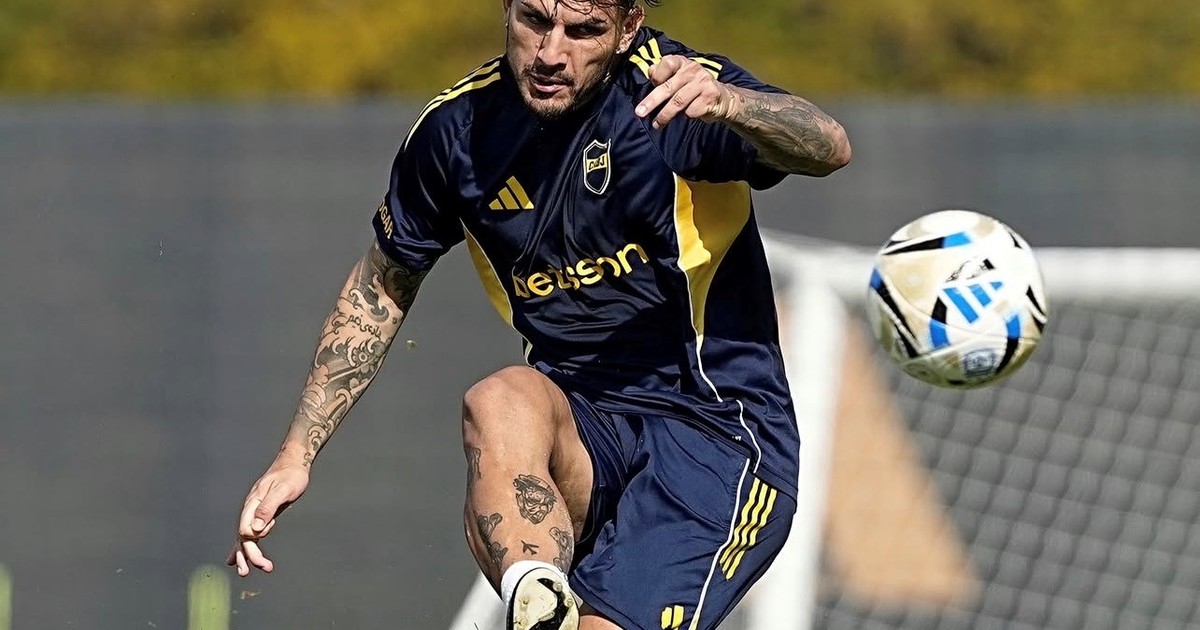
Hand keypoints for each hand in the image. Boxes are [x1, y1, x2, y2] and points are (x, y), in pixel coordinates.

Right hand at [226, 459, 309, 576]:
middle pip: (243, 536)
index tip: (261, 560)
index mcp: (253, 503)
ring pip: (244, 537)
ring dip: (244, 554)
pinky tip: (237, 558)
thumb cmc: (291, 475)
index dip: (250, 545)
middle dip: (247, 555)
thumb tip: (256, 528)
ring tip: (244, 572)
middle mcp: (250, 508)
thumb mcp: (283, 490)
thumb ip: (268, 507)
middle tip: (252, 571)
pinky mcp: (261, 513)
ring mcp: (254, 511)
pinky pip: (250, 533)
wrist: (293, 463)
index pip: (245, 529)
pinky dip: (244, 546)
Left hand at [634, 55, 734, 129]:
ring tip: (656, 124)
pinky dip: (686, 116)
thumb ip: (664, 75)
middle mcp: (693, 70)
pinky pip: (691, 111)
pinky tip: (688, 115)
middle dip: (652, 102)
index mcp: (683, 63)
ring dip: (665, 115)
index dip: (657, 75)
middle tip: (640, 113)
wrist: (722, 99)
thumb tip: (650, 70)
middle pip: (668, 86)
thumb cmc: (694, 89)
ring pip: (678, 102)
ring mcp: (703, 82)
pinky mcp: (710, 96)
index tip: (653, 84)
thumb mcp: (679, 79)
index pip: (667, 63)